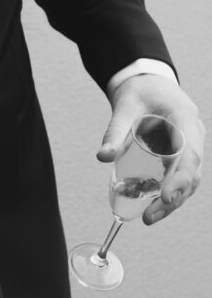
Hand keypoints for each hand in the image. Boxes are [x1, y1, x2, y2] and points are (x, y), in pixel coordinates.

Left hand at [97, 74, 203, 224]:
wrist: (148, 81)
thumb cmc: (139, 89)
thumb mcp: (125, 105)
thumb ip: (115, 130)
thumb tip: (103, 156)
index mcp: (185, 119)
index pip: (190, 154)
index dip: (181, 179)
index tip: (166, 197)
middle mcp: (194, 135)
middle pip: (191, 174)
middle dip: (173, 199)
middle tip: (150, 217)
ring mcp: (190, 145)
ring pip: (188, 180)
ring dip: (171, 201)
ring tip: (149, 217)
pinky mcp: (181, 154)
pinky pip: (179, 176)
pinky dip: (168, 191)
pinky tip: (151, 203)